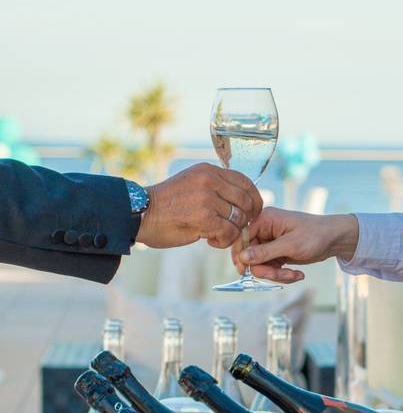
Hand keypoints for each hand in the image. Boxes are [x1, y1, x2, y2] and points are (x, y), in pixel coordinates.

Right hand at [135, 163, 262, 248]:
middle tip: (233, 227)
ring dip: (231, 231)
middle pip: (246, 201)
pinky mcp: (203, 218)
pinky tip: (209, 240)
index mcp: (208, 171)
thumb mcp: (192, 183)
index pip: (245, 182)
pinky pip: (228, 232)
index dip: (254, 198)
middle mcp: (210, 180)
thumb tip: (242, 200)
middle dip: (245, 218)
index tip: (252, 211)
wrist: (138, 214)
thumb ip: (215, 186)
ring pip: (238, 218)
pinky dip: (223, 241)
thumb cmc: (166, 204)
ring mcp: (207, 198)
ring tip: (216, 235)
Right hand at [232, 208, 358, 282]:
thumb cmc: (315, 235)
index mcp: (265, 220)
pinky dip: (282, 275)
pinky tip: (297, 274)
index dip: (241, 256)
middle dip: (265, 270)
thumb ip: (265, 252)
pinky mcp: (277, 253)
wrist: (335, 239)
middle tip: (279, 276)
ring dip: (276, 275)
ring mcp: (270, 243)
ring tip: (294, 275)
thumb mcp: (290, 245)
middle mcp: (265, 230)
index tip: (246, 271)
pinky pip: (271, 268)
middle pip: (250, 255)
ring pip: (260, 265)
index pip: (242, 238)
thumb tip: (242, 257)